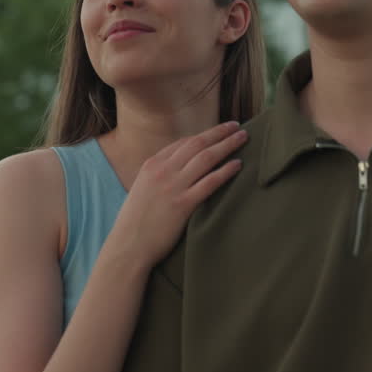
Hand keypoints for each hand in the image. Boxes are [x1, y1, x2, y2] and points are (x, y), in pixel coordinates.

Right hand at [106, 121, 247, 268]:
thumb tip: (178, 172)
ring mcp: (173, 186)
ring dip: (227, 145)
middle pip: (197, 144)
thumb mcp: (142, 189)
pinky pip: (210, 182)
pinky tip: (238, 165)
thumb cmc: (135, 222)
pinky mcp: (183, 204)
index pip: (183, 143)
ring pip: (206, 158)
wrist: (128, 245)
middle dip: (219, 132)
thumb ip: (159, 176)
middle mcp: (163, 171)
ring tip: (243, 137)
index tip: (218, 132)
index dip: (203, 135)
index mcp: (152, 165)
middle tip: (236, 125)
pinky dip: (226, 171)